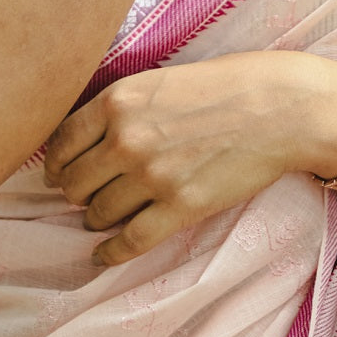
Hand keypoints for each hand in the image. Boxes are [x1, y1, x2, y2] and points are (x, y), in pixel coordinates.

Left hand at [43, 52, 336, 265]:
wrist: (279, 106)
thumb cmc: (225, 85)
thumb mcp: (160, 80)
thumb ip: (121, 108)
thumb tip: (87, 142)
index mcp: (118, 100)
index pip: (61, 143)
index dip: (56, 164)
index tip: (58, 173)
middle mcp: (126, 139)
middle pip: (73, 183)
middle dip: (76, 193)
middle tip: (85, 195)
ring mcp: (152, 176)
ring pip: (97, 214)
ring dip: (96, 219)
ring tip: (104, 217)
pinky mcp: (180, 207)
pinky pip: (128, 242)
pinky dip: (109, 253)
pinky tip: (103, 255)